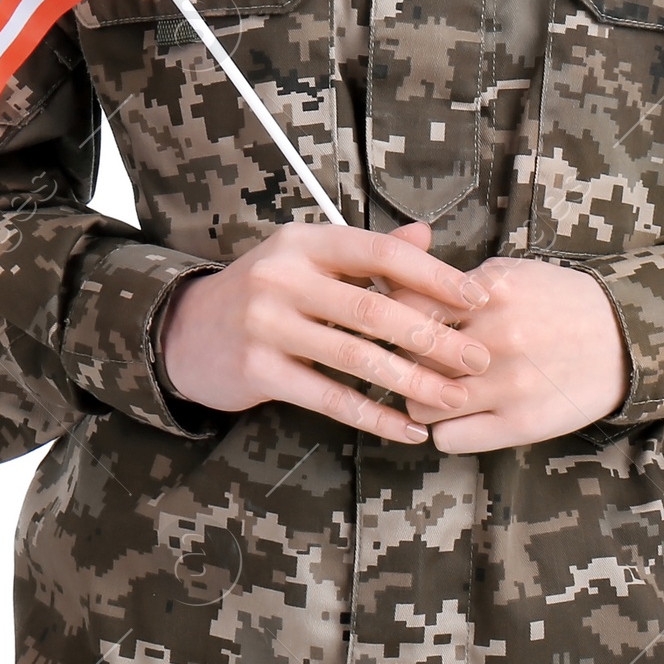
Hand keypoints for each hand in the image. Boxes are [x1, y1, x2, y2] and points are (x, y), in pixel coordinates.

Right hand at [155, 219, 493, 444]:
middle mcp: (284, 275)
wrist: (186, 331)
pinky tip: (405, 429)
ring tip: (452, 398)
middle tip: (477, 359)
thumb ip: (367, 251)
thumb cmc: (265, 292)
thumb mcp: (309, 259)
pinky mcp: (257, 369)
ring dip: (411, 381)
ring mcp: (267, 322)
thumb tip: (426, 234)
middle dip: (433, 336)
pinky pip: (327, 396)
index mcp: (306, 241)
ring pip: (355, 356)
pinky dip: (371, 416)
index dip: (433, 274)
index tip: (477, 297)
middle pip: (373, 307)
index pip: (381, 251)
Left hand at [385, 253, 629, 452]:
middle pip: (409, 357)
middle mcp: (494, 335)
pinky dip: (447, 429)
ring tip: (439, 393)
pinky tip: (461, 416)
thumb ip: (456, 283)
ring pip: (421, 405)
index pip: (407, 306)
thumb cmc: (558, 302)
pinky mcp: (520, 423)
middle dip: (406, 361)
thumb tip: (398, 287)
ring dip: (423, 400)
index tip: (402, 326)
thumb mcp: (509, 274)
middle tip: (416, 364)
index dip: (396, 317)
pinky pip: (449, 438)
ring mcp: (506, 383)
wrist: (623, 338)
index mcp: (489, 290)